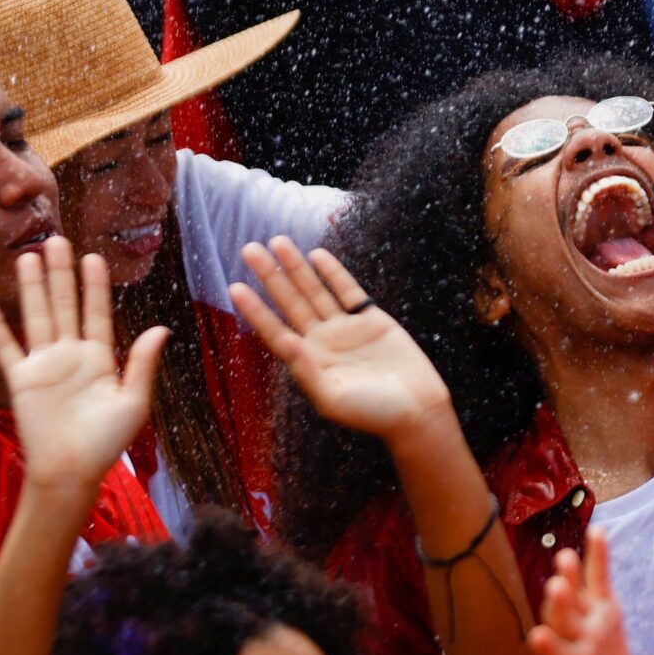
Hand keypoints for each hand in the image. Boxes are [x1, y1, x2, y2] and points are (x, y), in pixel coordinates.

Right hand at [0, 238, 167, 492]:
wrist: (70, 472)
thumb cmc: (105, 443)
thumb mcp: (133, 402)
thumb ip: (143, 364)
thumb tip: (161, 329)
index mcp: (100, 359)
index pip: (96, 313)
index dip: (94, 286)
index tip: (93, 257)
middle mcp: (71, 356)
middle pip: (64, 306)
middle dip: (61, 274)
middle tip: (57, 240)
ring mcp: (44, 365)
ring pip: (37, 317)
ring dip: (32, 288)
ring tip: (27, 257)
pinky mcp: (22, 380)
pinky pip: (6, 347)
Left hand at [230, 238, 451, 446]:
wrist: (418, 410)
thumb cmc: (374, 413)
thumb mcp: (333, 400)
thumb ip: (307, 372)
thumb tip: (285, 341)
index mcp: (308, 362)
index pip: (274, 330)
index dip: (255, 310)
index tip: (235, 286)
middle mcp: (322, 342)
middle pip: (290, 302)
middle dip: (271, 276)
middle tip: (249, 249)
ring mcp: (346, 329)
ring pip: (315, 291)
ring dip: (297, 267)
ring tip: (278, 241)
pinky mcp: (371, 320)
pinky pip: (348, 291)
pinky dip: (334, 272)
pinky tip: (317, 255)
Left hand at [528, 529, 635, 654]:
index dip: (548, 648)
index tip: (536, 638)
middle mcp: (573, 641)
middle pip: (562, 621)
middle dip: (559, 604)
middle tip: (554, 586)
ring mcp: (586, 621)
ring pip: (575, 595)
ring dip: (571, 576)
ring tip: (566, 556)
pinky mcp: (602, 608)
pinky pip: (600, 579)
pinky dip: (598, 556)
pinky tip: (598, 530)